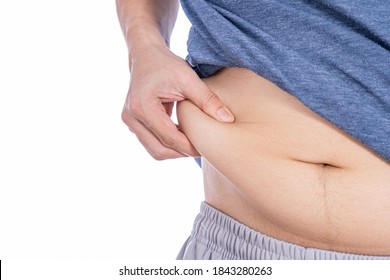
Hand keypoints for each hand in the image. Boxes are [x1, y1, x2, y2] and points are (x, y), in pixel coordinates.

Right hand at [121, 45, 234, 159]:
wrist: (145, 55)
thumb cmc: (166, 64)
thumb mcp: (188, 79)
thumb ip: (208, 100)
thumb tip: (228, 120)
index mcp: (143, 106)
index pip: (169, 138)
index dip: (190, 147)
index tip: (207, 148)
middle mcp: (131, 117)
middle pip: (159, 150)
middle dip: (182, 153)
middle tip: (202, 148)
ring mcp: (129, 121)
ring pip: (154, 150)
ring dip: (174, 151)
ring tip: (193, 142)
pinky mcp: (132, 122)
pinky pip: (151, 142)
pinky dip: (167, 144)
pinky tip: (183, 135)